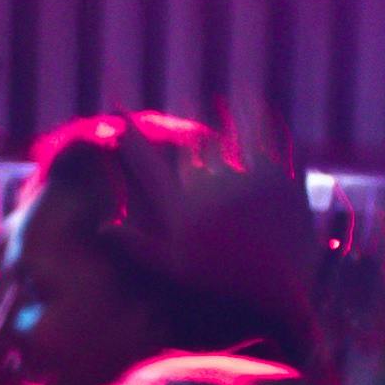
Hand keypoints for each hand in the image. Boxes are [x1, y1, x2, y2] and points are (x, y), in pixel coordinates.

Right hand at [113, 99, 317, 331]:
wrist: (283, 292)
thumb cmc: (223, 283)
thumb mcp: (175, 269)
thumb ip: (136, 246)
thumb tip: (101, 228)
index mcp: (182, 209)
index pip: (147, 165)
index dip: (131, 139)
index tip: (120, 118)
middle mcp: (210, 188)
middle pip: (195, 145)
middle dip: (191, 126)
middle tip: (188, 100)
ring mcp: (246, 181)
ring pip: (235, 132)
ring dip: (234, 110)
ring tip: (237, 92)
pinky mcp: (280, 178)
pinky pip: (272, 140)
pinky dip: (267, 121)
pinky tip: (263, 107)